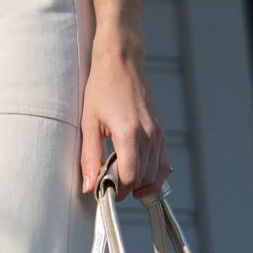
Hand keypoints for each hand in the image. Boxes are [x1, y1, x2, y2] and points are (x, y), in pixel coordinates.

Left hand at [80, 44, 170, 201]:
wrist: (120, 62)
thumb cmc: (102, 87)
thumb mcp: (89, 121)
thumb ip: (90, 156)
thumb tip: (88, 186)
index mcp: (128, 132)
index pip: (130, 177)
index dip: (117, 190)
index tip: (104, 191)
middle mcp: (148, 134)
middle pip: (142, 178)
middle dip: (125, 187)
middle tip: (107, 183)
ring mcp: (157, 133)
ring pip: (154, 174)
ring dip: (138, 182)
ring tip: (119, 176)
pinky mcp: (160, 131)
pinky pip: (163, 163)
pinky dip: (154, 175)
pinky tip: (139, 176)